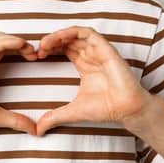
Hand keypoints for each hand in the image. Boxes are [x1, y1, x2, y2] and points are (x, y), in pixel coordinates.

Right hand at [0, 32, 40, 137]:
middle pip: (1, 40)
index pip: (3, 49)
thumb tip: (35, 130)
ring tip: (31, 50)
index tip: (36, 58)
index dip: (20, 49)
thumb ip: (15, 120)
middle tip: (37, 53)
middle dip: (20, 42)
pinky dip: (7, 42)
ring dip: (16, 40)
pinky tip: (21, 45)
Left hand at [34, 25, 152, 134]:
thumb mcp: (72, 112)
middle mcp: (91, 56)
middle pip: (68, 40)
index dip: (50, 49)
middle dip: (51, 41)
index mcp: (84, 66)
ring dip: (59, 35)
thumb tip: (38, 130)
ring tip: (45, 43)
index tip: (38, 57)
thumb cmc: (106, 108)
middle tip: (39, 50)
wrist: (126, 109)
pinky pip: (88, 33)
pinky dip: (72, 32)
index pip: (65, 49)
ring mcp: (99, 51)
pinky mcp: (106, 49)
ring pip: (76, 34)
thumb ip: (54, 117)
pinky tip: (59, 38)